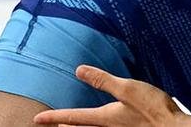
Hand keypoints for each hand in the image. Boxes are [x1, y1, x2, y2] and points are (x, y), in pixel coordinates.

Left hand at [32, 65, 190, 125]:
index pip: (73, 117)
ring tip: (70, 125)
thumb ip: (103, 80)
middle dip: (64, 126)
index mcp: (105, 117)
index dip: (54, 116)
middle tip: (52, 124)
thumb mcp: (127, 89)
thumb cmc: (153, 109)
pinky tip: (106, 123)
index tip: (37, 119)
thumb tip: (79, 70)